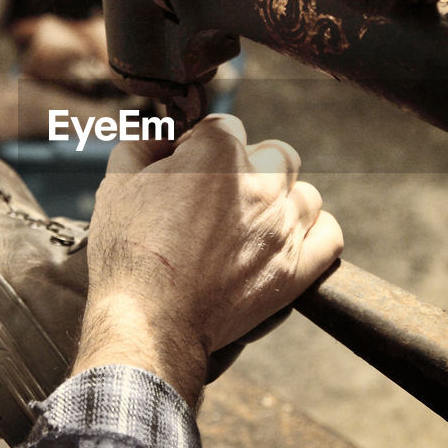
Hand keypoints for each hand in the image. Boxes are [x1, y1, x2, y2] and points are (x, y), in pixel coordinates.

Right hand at [76, 114, 342, 404]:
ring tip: (252, 226)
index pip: (224, 127)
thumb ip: (142, 146)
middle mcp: (261, 181)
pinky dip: (314, 235)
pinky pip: (329, 236)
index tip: (188, 174)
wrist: (150, 320)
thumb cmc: (129, 251)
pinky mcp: (297, 268)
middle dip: (250, 169)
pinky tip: (287, 242)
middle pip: (274, 155)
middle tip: (221, 202)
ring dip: (284, 202)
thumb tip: (160, 140)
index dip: (202, 148)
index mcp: (219, 150)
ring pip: (305, 194)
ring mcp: (284, 225)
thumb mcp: (117, 184)